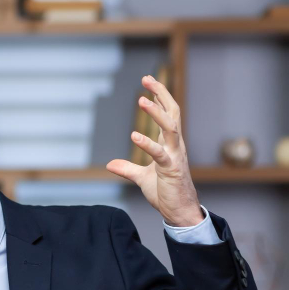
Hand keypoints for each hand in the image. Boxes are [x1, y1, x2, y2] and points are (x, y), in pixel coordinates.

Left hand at [106, 75, 204, 226]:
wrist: (178, 211)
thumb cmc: (165, 192)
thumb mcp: (141, 178)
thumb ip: (127, 169)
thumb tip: (109, 164)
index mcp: (169, 144)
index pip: (166, 114)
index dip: (158, 98)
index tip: (148, 83)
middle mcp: (174, 145)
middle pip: (172, 112)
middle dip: (161, 94)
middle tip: (147, 78)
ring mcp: (175, 155)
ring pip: (169, 127)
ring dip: (156, 112)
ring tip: (142, 98)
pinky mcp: (171, 169)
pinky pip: (159, 153)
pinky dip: (146, 144)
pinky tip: (134, 135)